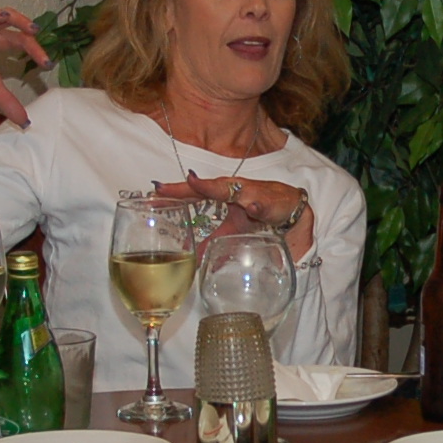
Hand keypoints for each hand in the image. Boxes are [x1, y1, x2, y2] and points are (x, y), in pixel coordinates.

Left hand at [152, 173, 316, 260]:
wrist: (292, 211)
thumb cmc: (259, 214)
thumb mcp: (232, 230)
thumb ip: (211, 242)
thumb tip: (190, 259)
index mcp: (220, 194)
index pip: (191, 193)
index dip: (171, 194)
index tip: (149, 195)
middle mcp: (231, 189)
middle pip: (203, 186)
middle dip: (183, 187)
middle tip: (161, 188)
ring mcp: (249, 192)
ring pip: (229, 189)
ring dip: (212, 187)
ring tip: (195, 183)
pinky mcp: (268, 201)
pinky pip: (261, 202)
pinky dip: (255, 203)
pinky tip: (249, 205)